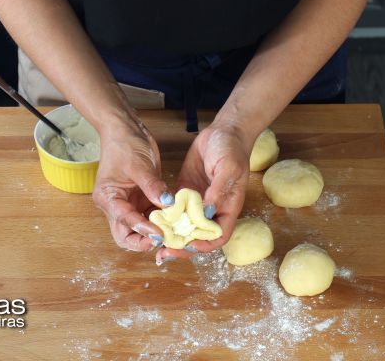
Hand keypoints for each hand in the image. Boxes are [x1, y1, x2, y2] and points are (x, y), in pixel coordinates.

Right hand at [92, 121, 172, 250]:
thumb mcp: (139, 164)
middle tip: (165, 239)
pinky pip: (151, 218)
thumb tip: (167, 203)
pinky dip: (162, 222)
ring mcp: (129, 204)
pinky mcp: (141, 200)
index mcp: (108, 197)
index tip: (160, 233)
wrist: (125, 129)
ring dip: (154, 234)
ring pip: (138, 231)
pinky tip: (176, 221)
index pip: (124, 220)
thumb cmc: (125, 143)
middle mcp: (115, 205)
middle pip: (125, 236)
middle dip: (143, 242)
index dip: (142, 229)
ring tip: (173, 233)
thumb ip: (152, 186)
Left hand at [156, 123, 251, 262]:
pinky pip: (175, 210)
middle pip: (198, 236)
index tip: (188, 245)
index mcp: (227, 208)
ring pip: (185, 226)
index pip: (218, 236)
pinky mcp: (186, 192)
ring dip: (172, 235)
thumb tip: (206, 214)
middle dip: (182, 246)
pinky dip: (166, 218)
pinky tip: (153, 221)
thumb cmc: (231, 150)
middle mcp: (212, 210)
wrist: (222, 131)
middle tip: (164, 251)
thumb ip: (218, 192)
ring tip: (155, 241)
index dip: (204, 245)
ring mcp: (198, 202)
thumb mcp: (228, 169)